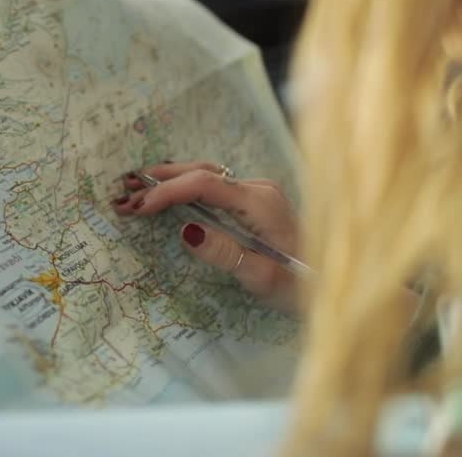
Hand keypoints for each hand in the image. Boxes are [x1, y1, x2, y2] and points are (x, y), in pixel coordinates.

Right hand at [113, 160, 300, 312]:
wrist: (338, 285)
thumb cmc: (304, 289)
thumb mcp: (263, 279)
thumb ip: (225, 253)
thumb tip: (185, 230)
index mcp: (260, 202)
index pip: (203, 184)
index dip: (166, 192)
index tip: (137, 207)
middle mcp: (259, 188)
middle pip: (201, 171)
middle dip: (159, 180)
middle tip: (123, 193)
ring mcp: (259, 192)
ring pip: (206, 173)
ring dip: (169, 179)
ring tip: (135, 186)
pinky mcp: (257, 201)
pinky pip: (213, 183)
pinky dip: (184, 184)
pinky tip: (166, 189)